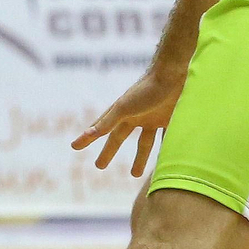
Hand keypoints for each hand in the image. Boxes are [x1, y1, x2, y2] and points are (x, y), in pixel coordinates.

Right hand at [72, 60, 186, 176]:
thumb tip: (88, 134)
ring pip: (144, 142)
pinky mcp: (171, 120)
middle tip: (99, 166)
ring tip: (135, 175)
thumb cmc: (147, 89)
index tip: (74, 146)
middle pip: (119, 138)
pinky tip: (166, 161)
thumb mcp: (124, 107)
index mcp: (122, 113)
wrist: (174, 73)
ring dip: (140, 158)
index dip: (88, 138)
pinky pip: (167, 139)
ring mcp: (153, 118)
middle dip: (109, 152)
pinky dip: (165, 150)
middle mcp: (136, 116)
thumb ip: (108, 121)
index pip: (101, 129)